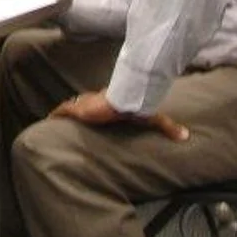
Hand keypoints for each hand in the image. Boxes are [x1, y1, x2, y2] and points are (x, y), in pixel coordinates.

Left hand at [51, 90, 189, 140]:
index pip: (98, 105)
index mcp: (108, 104)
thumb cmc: (134, 108)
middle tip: (69, 115)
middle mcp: (94, 102)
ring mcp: (84, 105)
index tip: (90, 113)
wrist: (123, 101)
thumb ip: (168, 126)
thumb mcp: (152, 118)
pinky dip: (56, 115)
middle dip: (76, 108)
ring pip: (71, 106)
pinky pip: (63, 111)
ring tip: (56, 118)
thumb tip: (186, 136)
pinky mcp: (77, 110)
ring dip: (65, 112)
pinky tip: (49, 118)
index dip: (93, 108)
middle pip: (82, 103)